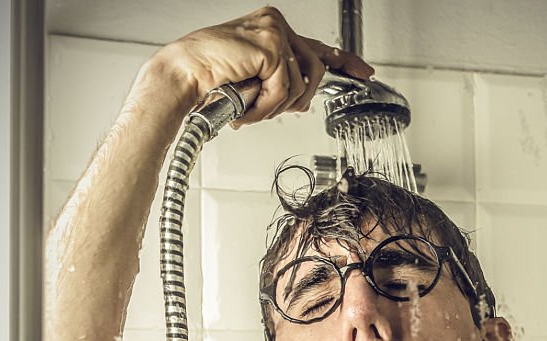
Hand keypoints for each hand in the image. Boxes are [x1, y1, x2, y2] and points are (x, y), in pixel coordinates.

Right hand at [148, 6, 373, 124]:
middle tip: (265, 109)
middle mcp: (276, 24)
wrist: (182, 74)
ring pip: (301, 84)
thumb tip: (303, 99)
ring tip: (249, 108)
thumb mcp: (254, 80)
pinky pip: (284, 90)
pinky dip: (266, 106)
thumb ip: (280, 81)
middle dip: (296, 100)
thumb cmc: (209, 77)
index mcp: (273, 28)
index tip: (363, 72)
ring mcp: (275, 32)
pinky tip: (246, 105)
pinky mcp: (271, 47)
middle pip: (316, 70)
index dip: (344, 60)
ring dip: (275, 106)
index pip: (318, 46)